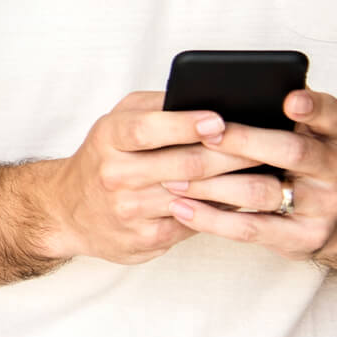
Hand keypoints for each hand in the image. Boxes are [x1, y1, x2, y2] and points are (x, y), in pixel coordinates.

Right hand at [41, 91, 258, 264]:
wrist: (67, 210)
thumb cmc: (105, 156)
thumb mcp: (119, 121)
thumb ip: (158, 106)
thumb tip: (211, 97)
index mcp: (109, 138)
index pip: (148, 129)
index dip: (186, 124)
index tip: (219, 119)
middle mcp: (115, 176)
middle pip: (185, 165)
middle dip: (232, 154)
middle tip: (267, 144)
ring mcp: (129, 211)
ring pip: (196, 196)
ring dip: (237, 184)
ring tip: (268, 171)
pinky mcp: (144, 239)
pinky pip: (195, 222)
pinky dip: (222, 209)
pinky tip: (243, 198)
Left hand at [166, 89, 336, 259]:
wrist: (330, 216)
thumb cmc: (295, 165)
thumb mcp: (298, 134)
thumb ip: (270, 117)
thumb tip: (212, 104)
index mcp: (333, 133)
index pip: (329, 113)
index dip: (311, 106)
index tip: (289, 100)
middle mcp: (335, 167)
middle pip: (292, 152)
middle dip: (244, 143)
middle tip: (205, 137)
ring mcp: (324, 204)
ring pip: (262, 192)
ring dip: (212, 185)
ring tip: (172, 179)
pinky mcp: (304, 236)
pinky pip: (250, 228)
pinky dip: (210, 218)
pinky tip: (181, 208)